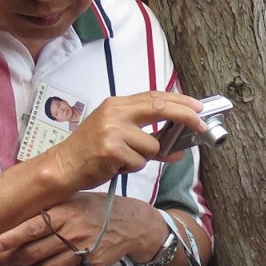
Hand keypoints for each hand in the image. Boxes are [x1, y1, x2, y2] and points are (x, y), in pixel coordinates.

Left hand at [0, 193, 164, 265]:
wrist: (130, 224)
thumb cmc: (94, 208)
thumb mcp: (72, 200)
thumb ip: (48, 208)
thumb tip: (14, 215)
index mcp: (65, 213)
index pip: (32, 228)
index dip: (10, 238)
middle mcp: (73, 232)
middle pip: (35, 251)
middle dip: (11, 258)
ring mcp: (83, 251)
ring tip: (16, 265)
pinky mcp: (90, 265)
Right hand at [43, 91, 208, 194]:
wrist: (64, 166)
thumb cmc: (92, 151)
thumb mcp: (119, 138)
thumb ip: (150, 141)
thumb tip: (179, 150)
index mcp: (117, 105)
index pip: (153, 97)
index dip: (179, 101)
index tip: (198, 106)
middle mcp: (115, 113)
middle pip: (159, 108)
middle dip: (185, 116)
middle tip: (201, 125)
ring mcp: (113, 131)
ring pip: (152, 146)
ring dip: (143, 158)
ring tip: (123, 158)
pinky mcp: (112, 150)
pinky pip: (140, 162)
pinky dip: (132, 168)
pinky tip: (115, 165)